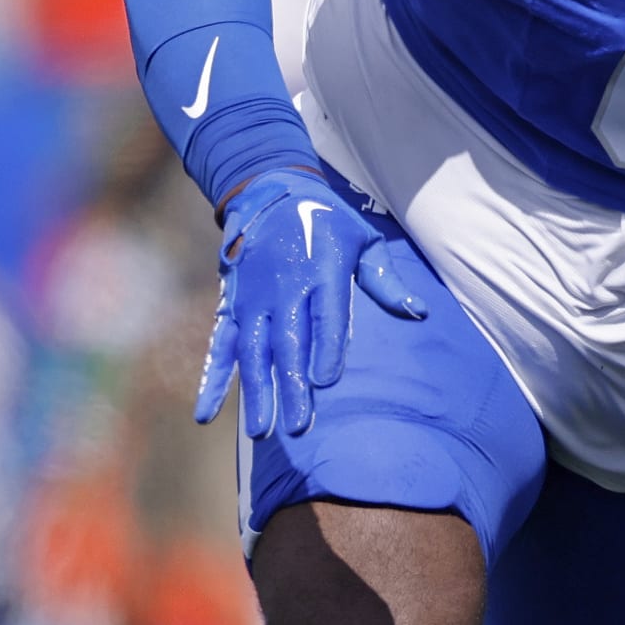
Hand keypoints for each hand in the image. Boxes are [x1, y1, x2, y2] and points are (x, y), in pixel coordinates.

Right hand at [196, 170, 425, 440]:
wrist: (270, 192)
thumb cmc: (327, 221)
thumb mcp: (363, 240)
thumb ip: (386, 281)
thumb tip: (419, 313)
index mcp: (320, 272)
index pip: (324, 317)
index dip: (324, 349)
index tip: (324, 383)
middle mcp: (283, 289)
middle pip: (287, 343)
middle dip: (291, 386)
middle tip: (297, 427)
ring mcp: (253, 300)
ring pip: (253, 351)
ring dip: (256, 391)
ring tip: (262, 431)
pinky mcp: (231, 306)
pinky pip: (221, 348)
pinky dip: (212, 381)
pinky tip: (205, 415)